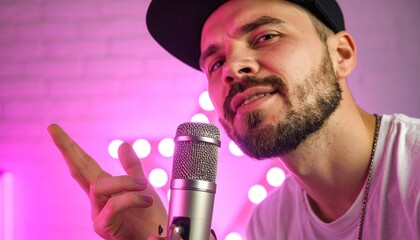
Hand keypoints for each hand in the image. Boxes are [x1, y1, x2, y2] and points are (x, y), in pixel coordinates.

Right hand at [48, 124, 167, 239]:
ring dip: (125, 182)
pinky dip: (132, 198)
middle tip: (52, 127)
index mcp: (106, 190)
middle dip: (66, 148)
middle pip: (78, 170)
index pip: (84, 164)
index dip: (70, 147)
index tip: (53, 128)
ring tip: (144, 185)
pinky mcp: (103, 227)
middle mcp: (98, 201)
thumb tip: (122, 144)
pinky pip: (113, 204)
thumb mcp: (142, 188)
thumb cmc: (149, 219)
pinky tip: (147, 200)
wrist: (159, 236)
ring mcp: (98, 214)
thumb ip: (132, 169)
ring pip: (100, 186)